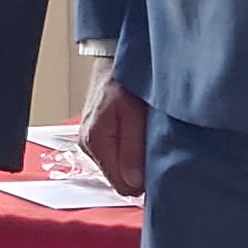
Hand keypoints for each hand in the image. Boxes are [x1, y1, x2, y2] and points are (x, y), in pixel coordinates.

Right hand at [76, 58, 148, 196]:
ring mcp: (90, 142)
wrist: (112, 62)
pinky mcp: (96, 137)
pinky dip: (129, 153)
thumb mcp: (133, 114)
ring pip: (118, 169)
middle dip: (139, 172)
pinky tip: (138, 138)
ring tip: (147, 141)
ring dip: (134, 162)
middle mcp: (88, 146)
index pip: (120, 185)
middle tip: (155, 151)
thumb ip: (133, 149)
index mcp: (95, 142)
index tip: (159, 168)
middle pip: (119, 179)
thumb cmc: (123, 82)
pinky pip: (115, 157)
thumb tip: (135, 184)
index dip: (142, 182)